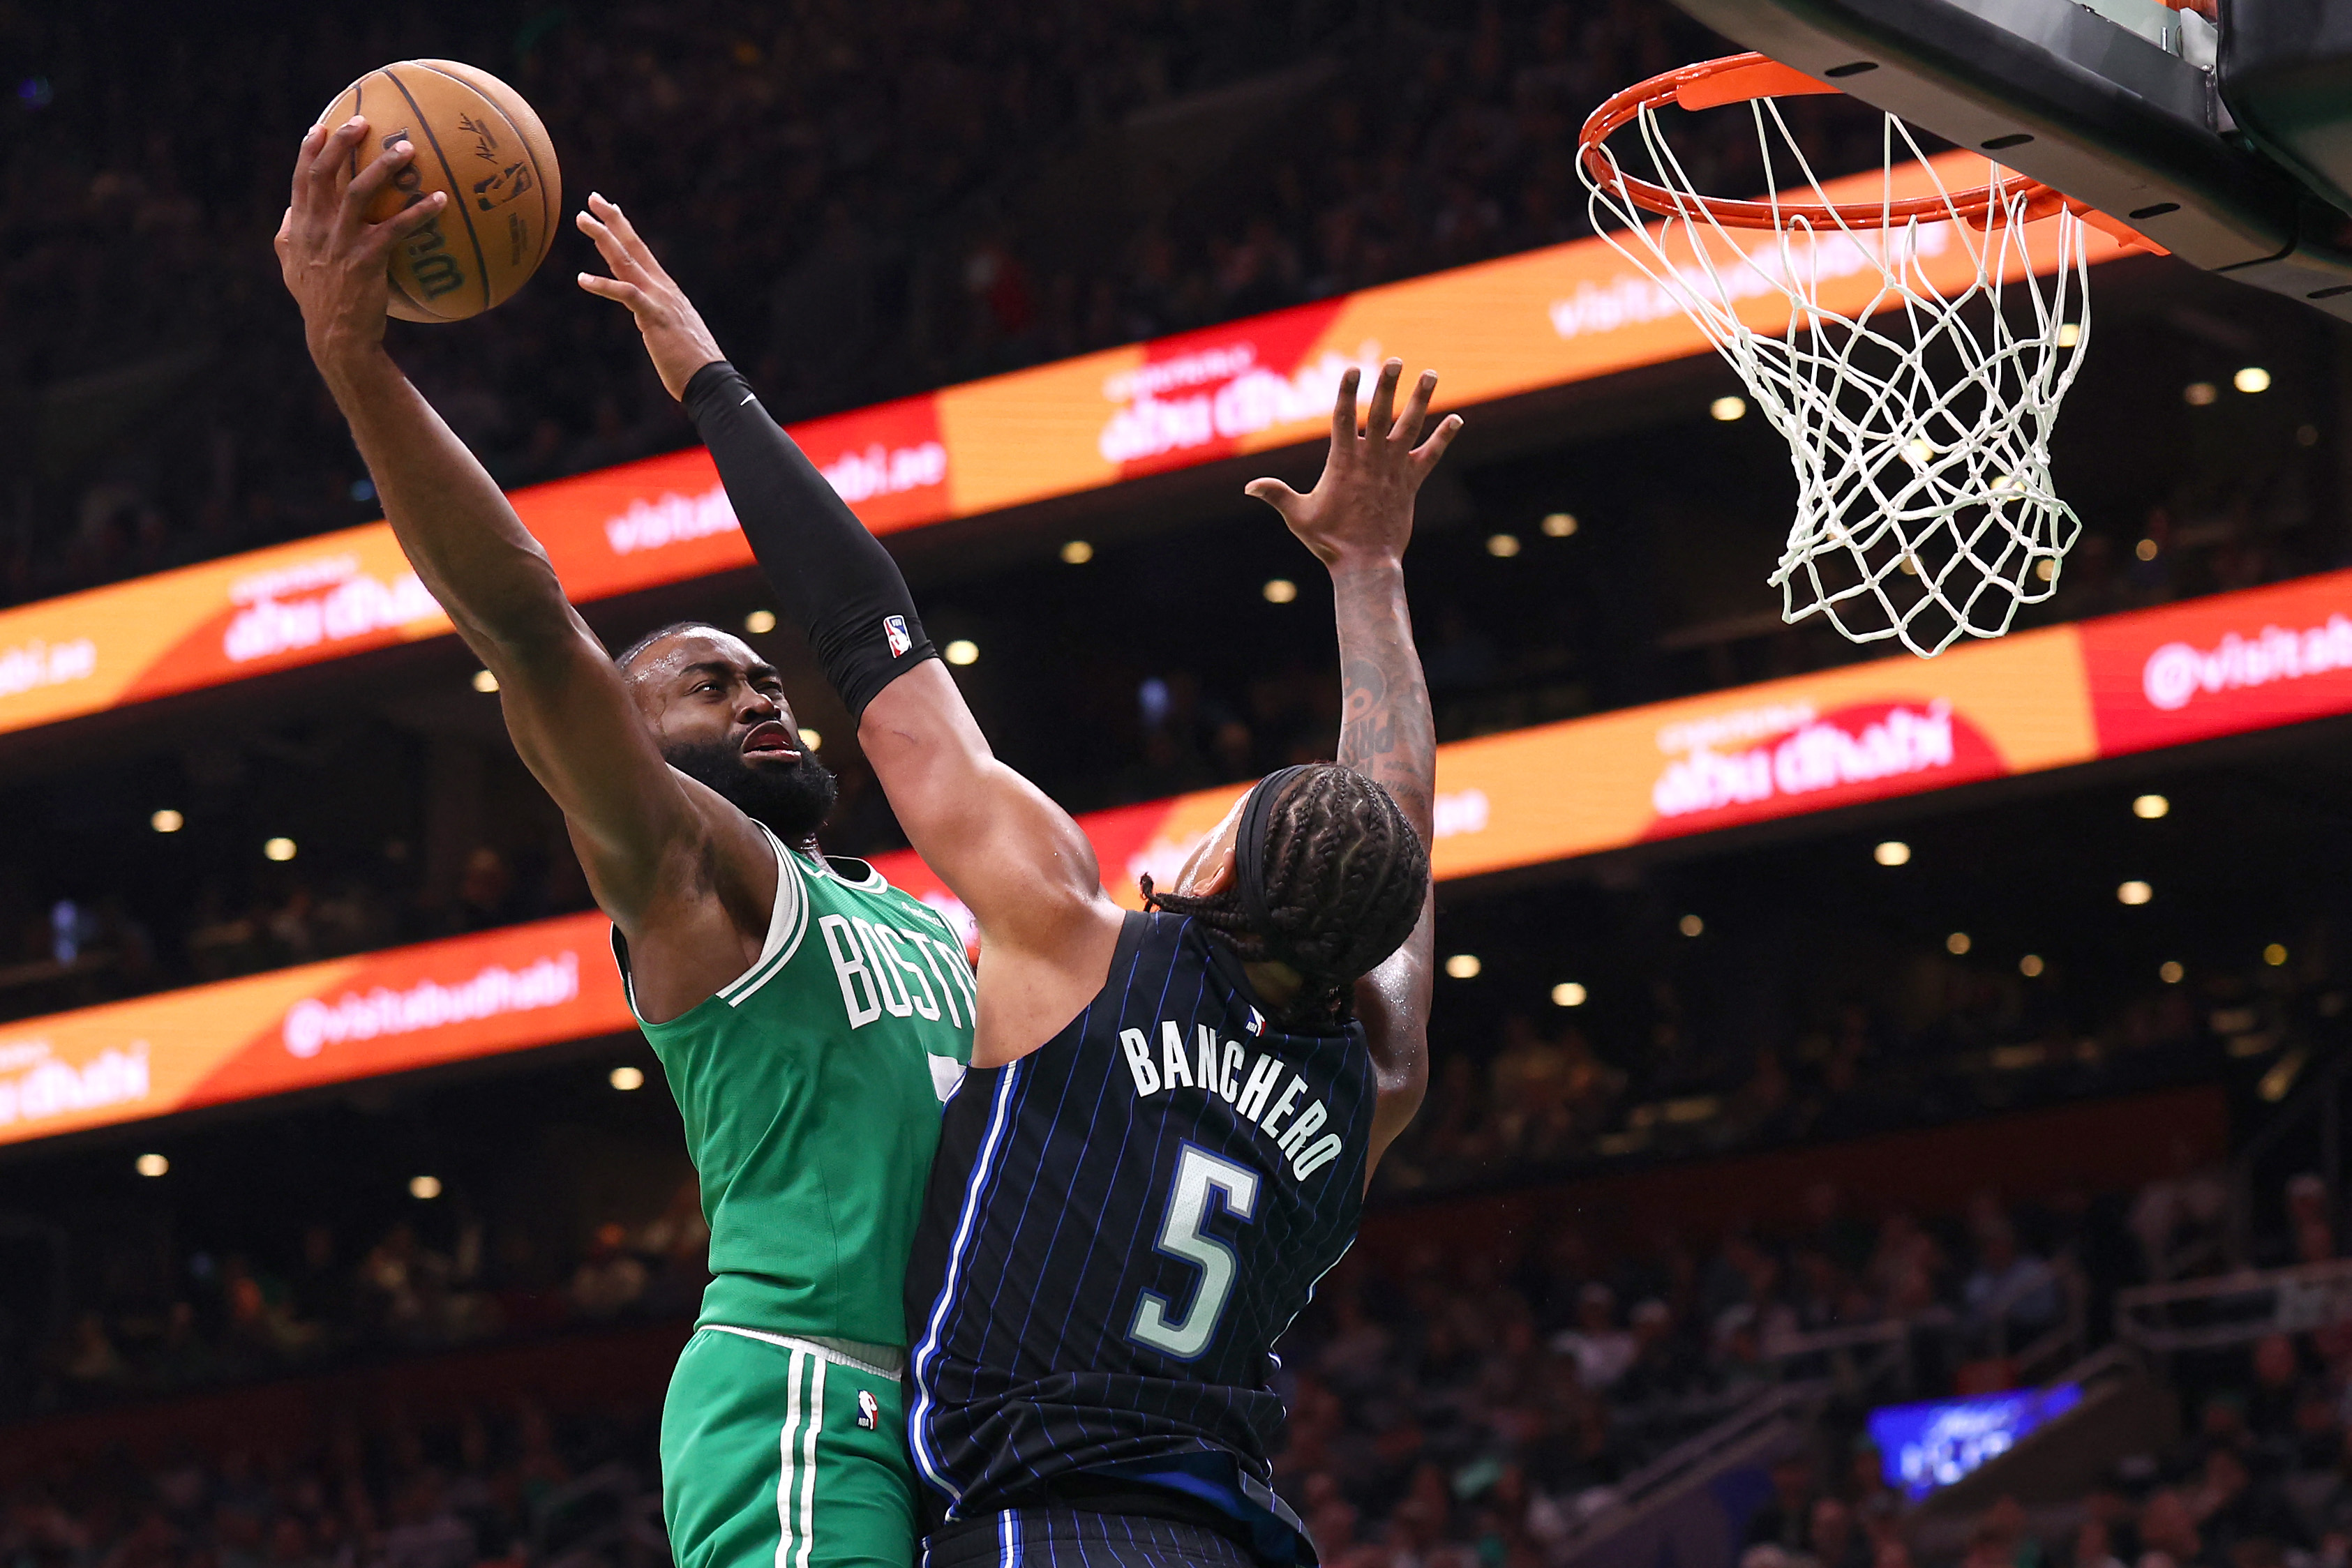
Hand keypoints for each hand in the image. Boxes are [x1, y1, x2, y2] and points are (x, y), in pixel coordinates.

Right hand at [277, 119, 445, 366]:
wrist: (335, 337)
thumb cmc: (319, 303)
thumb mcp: (292, 267)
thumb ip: (289, 235)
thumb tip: (291, 210)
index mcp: (300, 227)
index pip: (301, 179)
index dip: (310, 150)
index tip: (322, 126)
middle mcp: (317, 229)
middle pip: (324, 174)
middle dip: (341, 143)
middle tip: (364, 120)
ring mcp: (340, 244)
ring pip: (358, 193)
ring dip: (383, 167)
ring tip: (408, 149)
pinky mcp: (366, 261)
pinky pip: (396, 229)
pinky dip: (418, 212)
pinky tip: (440, 200)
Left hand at [576, 194, 725, 399]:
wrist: (710, 380)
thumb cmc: (691, 363)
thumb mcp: (671, 332)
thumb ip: (657, 318)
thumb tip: (649, 319)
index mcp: (666, 291)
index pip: (642, 252)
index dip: (624, 229)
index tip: (610, 208)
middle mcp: (663, 289)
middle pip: (633, 246)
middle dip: (612, 220)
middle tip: (592, 198)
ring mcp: (659, 301)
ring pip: (626, 261)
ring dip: (603, 238)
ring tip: (582, 219)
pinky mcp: (654, 318)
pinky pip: (626, 294)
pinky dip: (603, 285)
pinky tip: (581, 279)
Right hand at [1244, 359, 1460, 572]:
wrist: (1367, 564)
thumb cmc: (1330, 542)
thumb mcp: (1298, 517)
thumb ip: (1276, 495)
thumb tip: (1249, 486)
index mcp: (1344, 462)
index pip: (1344, 417)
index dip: (1347, 391)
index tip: (1353, 369)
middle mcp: (1372, 460)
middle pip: (1382, 413)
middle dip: (1389, 385)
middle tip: (1397, 360)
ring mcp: (1395, 469)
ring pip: (1411, 427)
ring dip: (1421, 399)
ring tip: (1431, 374)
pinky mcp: (1411, 483)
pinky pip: (1431, 455)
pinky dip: (1444, 438)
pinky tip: (1456, 419)